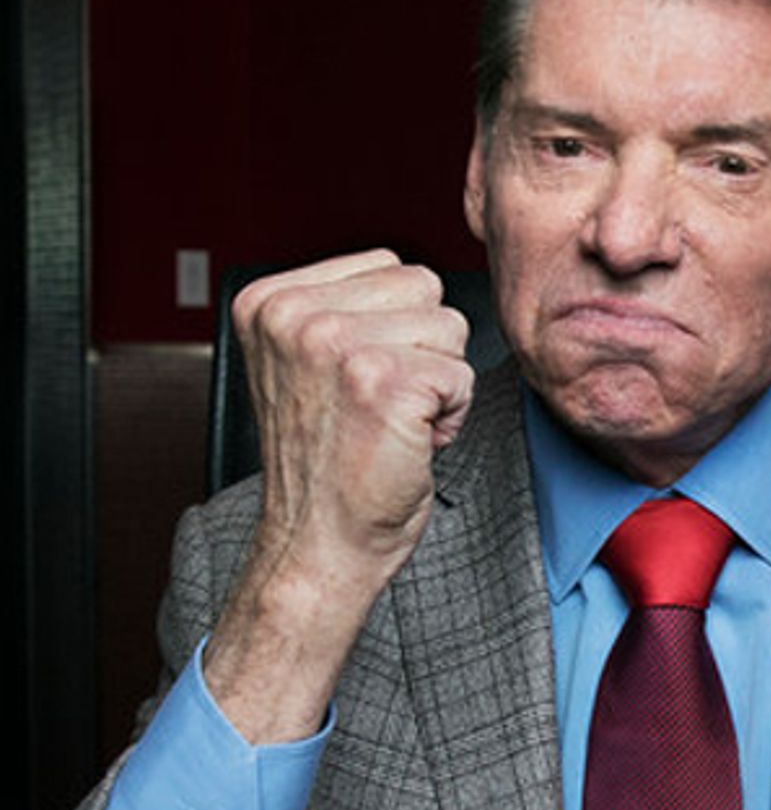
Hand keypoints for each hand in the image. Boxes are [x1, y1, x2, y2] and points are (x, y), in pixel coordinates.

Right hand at [204, 250, 473, 742]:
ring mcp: (333, 345)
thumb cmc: (329, 464)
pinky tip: (408, 442)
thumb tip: (418, 278)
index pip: (388, 266)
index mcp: (270, 301)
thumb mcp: (311, 364)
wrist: (320, 544)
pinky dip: (452, 415)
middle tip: (380, 407)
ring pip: (450, 326)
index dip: (396, 329)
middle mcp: (294, 315)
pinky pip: (462, 374)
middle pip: (424, 287)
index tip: (357, 383)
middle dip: (423, 349)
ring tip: (392, 423)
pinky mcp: (380, 382)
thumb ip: (344, 308)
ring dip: (439, 381)